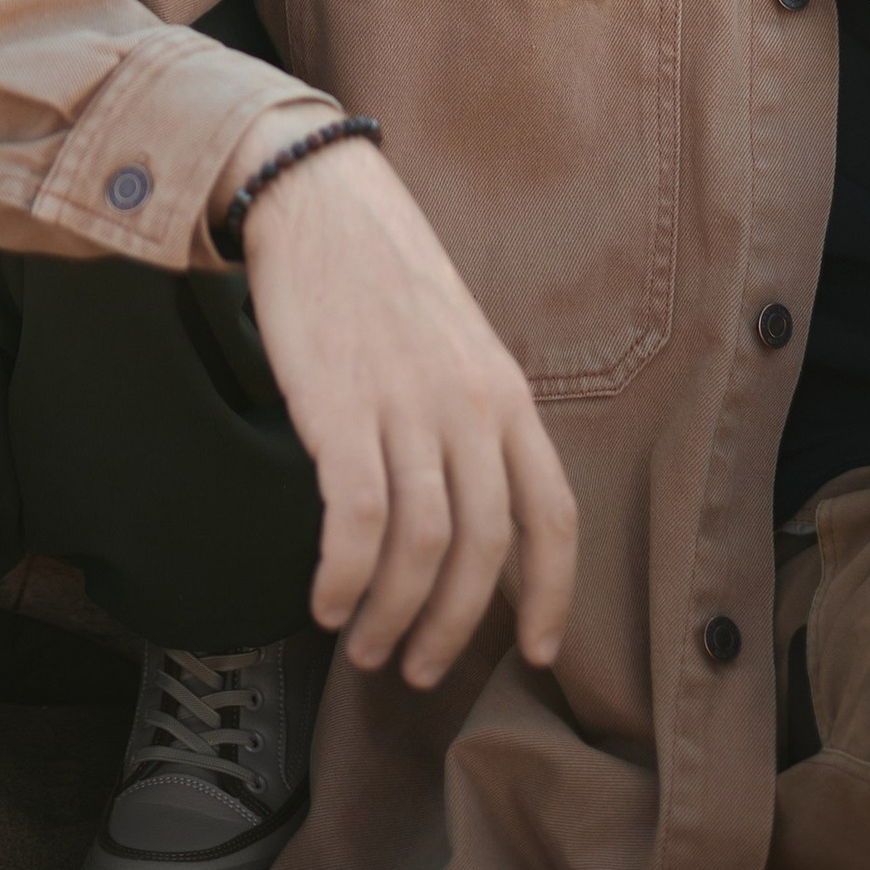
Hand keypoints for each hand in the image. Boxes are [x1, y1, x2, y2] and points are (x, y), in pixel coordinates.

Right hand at [236, 126, 576, 688]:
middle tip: (418, 670)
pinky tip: (325, 602)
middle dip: (454, 628)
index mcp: (506, 392)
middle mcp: (470, 406)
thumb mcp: (456, 341)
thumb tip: (466, 511)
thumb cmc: (381, 273)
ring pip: (421, 549)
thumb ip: (472, 417)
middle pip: (484, 550)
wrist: (315, 199)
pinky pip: (357, 523)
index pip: (553, 514)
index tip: (537, 652)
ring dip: (393, 617)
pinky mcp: (342, 410)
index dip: (552, 594)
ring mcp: (407, 407)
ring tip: (365, 646)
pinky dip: (343, 579)